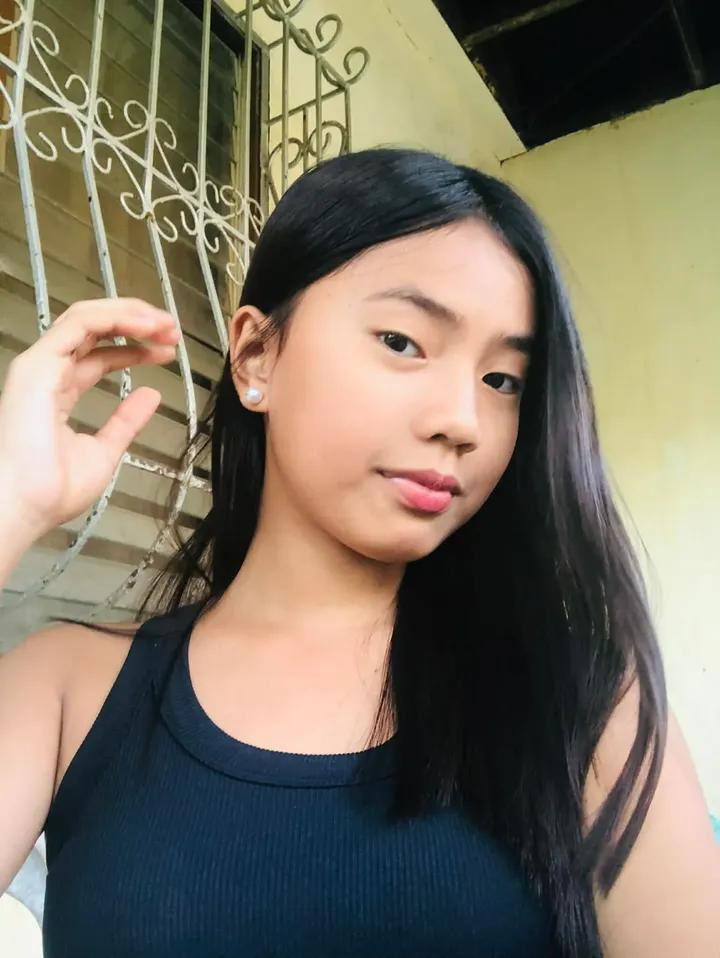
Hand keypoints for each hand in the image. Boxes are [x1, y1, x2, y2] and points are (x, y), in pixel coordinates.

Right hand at [0, 297, 180, 542]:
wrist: (25, 505)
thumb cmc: (52, 491)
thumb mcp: (105, 451)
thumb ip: (126, 421)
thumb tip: (151, 396)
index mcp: (58, 393)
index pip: (99, 356)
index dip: (136, 348)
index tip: (168, 350)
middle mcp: (47, 373)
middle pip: (93, 330)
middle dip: (136, 323)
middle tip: (172, 328)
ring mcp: (41, 366)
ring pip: (87, 318)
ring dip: (130, 314)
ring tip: (165, 323)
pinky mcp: (39, 364)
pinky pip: (80, 324)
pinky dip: (116, 317)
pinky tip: (146, 324)